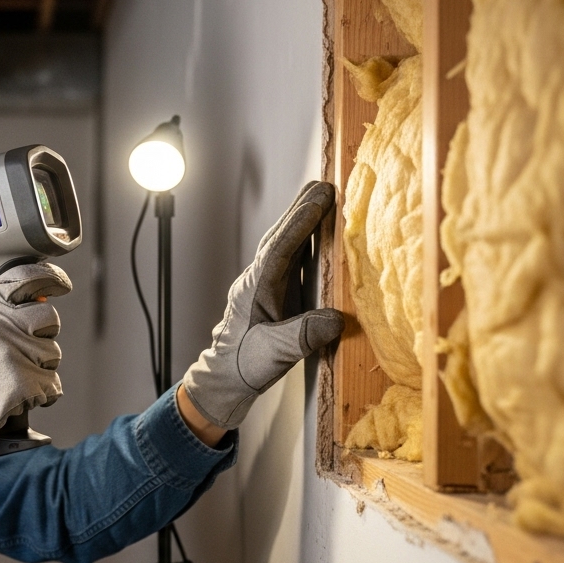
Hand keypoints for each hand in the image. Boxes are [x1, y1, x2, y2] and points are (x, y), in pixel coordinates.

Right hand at [0, 262, 71, 483]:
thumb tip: (35, 299)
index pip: (29, 278)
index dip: (51, 279)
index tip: (61, 284)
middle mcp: (3, 323)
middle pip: (50, 317)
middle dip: (43, 333)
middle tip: (24, 347)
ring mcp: (17, 353)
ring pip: (52, 353)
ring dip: (40, 366)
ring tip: (13, 374)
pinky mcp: (26, 383)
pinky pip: (52, 384)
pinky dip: (42, 393)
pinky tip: (22, 393)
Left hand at [181, 181, 344, 429]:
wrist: (226, 379)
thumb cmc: (245, 366)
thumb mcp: (276, 354)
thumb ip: (303, 335)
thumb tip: (338, 319)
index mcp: (255, 288)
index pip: (280, 248)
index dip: (300, 222)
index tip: (320, 199)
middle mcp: (257, 280)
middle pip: (280, 237)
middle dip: (301, 210)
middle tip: (323, 184)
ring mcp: (264, 284)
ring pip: (284, 244)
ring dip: (303, 221)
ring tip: (323, 197)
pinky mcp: (272, 293)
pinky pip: (290, 259)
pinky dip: (304, 242)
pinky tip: (319, 235)